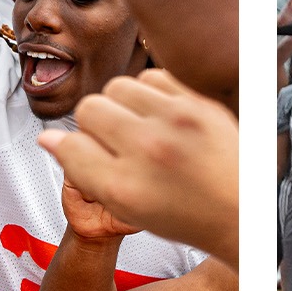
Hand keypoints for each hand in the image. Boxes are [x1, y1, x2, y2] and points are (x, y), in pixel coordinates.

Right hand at [35, 69, 235, 260]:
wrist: (242, 210)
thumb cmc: (186, 213)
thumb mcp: (126, 208)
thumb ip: (83, 172)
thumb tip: (49, 138)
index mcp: (125, 186)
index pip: (68, 143)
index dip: (73, 146)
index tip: (92, 152)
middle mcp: (149, 151)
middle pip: (88, 108)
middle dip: (95, 123)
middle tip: (119, 143)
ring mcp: (177, 122)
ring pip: (118, 87)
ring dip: (123, 105)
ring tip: (141, 128)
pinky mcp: (200, 104)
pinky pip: (153, 77)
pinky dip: (151, 94)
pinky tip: (162, 116)